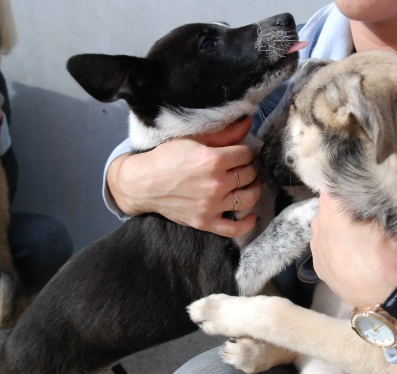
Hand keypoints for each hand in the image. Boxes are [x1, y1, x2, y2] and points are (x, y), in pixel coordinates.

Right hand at [107, 117, 260, 237]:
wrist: (143, 183)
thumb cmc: (166, 158)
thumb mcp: (194, 140)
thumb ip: (224, 134)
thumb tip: (249, 122)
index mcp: (213, 160)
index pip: (246, 154)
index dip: (245, 152)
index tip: (241, 153)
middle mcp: (216, 184)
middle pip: (249, 175)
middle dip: (249, 168)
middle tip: (242, 166)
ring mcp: (211, 206)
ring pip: (248, 198)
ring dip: (253, 189)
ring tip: (248, 184)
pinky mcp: (205, 222)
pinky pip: (234, 229)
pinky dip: (247, 224)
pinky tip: (252, 216)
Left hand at [310, 193, 396, 338]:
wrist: (383, 298)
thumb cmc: (389, 255)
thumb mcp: (384, 218)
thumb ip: (366, 200)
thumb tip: (362, 190)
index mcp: (332, 208)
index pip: (332, 185)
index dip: (346, 187)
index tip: (358, 192)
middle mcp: (317, 225)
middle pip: (327, 207)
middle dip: (341, 210)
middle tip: (362, 217)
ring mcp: (315, 246)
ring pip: (324, 228)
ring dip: (336, 229)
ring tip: (358, 240)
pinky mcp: (317, 265)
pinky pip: (323, 247)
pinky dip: (334, 248)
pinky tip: (351, 256)